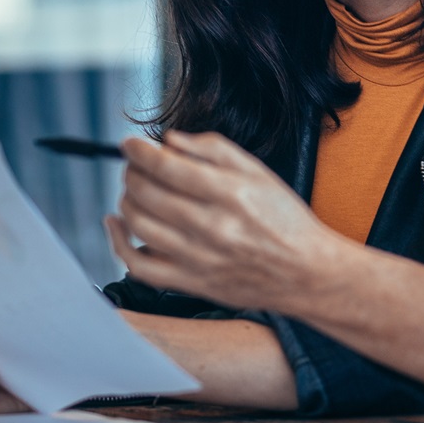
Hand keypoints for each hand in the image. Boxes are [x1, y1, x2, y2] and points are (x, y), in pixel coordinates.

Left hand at [109, 132, 347, 312]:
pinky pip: (139, 266)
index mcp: (229, 193)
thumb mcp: (259, 173)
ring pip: (138, 224)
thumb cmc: (284, 221)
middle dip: (132, 172)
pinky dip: (119, 242)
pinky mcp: (190, 283)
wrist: (305, 273)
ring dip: (126, 200)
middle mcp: (211, 226)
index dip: (138, 151)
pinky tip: (118, 224)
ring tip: (134, 190)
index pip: (166, 167)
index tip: (129, 144)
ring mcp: (197, 258)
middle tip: (135, 166)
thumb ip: (214, 150)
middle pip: (146, 193)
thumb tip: (170, 140)